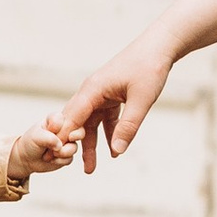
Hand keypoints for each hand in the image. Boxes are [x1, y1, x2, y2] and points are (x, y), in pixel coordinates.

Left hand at [6, 125, 76, 187]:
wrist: (27, 159)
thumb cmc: (30, 143)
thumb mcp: (36, 137)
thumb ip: (49, 138)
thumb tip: (60, 146)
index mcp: (56, 120)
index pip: (69, 118)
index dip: (61, 127)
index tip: (50, 131)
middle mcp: (65, 130)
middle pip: (78, 132)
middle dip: (64, 141)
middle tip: (53, 145)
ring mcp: (68, 142)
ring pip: (74, 147)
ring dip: (60, 153)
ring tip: (49, 153)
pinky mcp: (68, 154)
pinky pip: (70, 158)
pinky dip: (60, 161)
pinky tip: (52, 159)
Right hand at [49, 28, 178, 172]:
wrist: (160, 47)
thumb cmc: (149, 68)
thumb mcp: (141, 100)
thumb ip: (128, 126)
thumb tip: (117, 151)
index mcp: (92, 89)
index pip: (72, 118)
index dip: (63, 139)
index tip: (55, 158)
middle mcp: (92, 91)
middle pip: (77, 122)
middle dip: (72, 145)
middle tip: (64, 166)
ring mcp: (101, 93)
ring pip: (91, 123)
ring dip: (91, 144)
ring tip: (90, 168)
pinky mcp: (112, 95)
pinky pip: (105, 119)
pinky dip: (108, 134)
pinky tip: (114, 151)